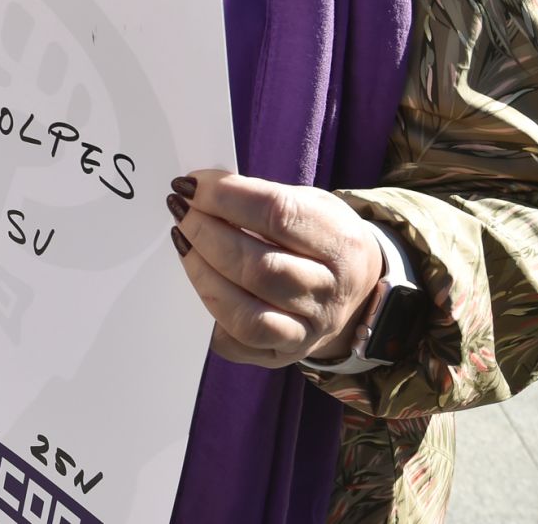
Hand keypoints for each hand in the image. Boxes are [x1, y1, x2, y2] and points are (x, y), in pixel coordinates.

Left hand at [167, 170, 385, 368]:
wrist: (356, 287)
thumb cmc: (320, 236)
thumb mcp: (310, 203)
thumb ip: (262, 198)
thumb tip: (201, 192)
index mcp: (341, 242)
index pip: (277, 214)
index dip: (225, 196)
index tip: (190, 185)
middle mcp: (331, 292)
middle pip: (259, 268)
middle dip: (206, 235)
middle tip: (180, 213)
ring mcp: (310, 329)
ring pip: (247, 314)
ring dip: (202, 275)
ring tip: (182, 244)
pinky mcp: (286, 352)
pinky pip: (238, 343)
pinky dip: (210, 315)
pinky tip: (198, 285)